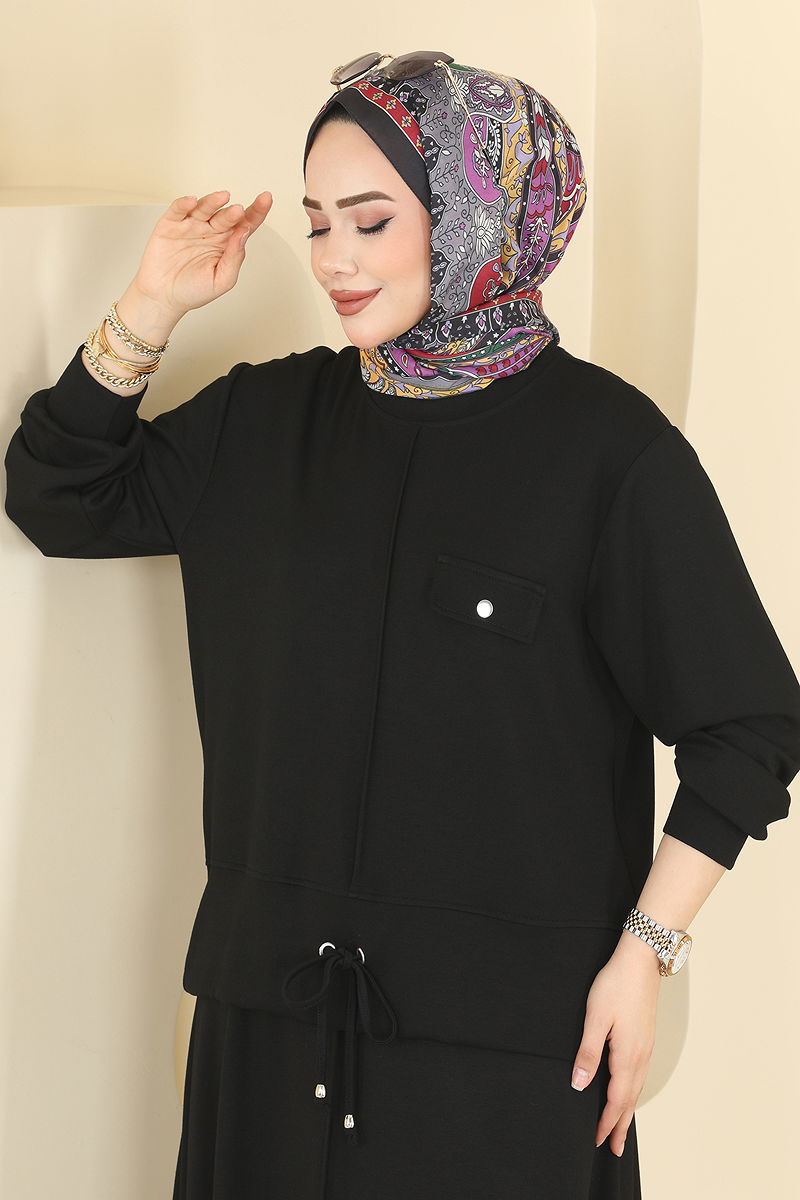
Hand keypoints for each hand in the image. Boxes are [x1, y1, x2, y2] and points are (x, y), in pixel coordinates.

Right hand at [132, 189, 273, 318]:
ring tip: (222, 198)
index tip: (266, 199)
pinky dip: (184, 203)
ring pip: (205, 208)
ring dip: (213, 202)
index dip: (257, 211)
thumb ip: (235, 258)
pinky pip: (179, 210)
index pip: (245, 224)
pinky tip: (192, 201)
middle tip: (237, 211)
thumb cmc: (193, 291)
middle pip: (226, 215)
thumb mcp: (222, 280)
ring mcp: (191, 226)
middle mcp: (211, 231)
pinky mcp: (171, 224)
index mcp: (227, 244)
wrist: (162, 298)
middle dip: (233, 212)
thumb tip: (243, 234)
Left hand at [570, 932, 661, 1156]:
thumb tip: (581, 1085)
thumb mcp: (595, 1017)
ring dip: (627, 1110)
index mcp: (628, 1054)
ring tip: (620, 1127)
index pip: (617, 1098)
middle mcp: (641, 1055)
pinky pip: (640, 1074)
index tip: (597, 1140)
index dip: (606, 1121)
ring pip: (637, 1087)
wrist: (641, 959)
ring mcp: (646, 1046)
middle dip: (620, 1125)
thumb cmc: (616, 984)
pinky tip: (628, 1091)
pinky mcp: (646, 1037)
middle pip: (630, 1099)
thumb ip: (588, 1052)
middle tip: (612, 1148)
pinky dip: (633, 1091)